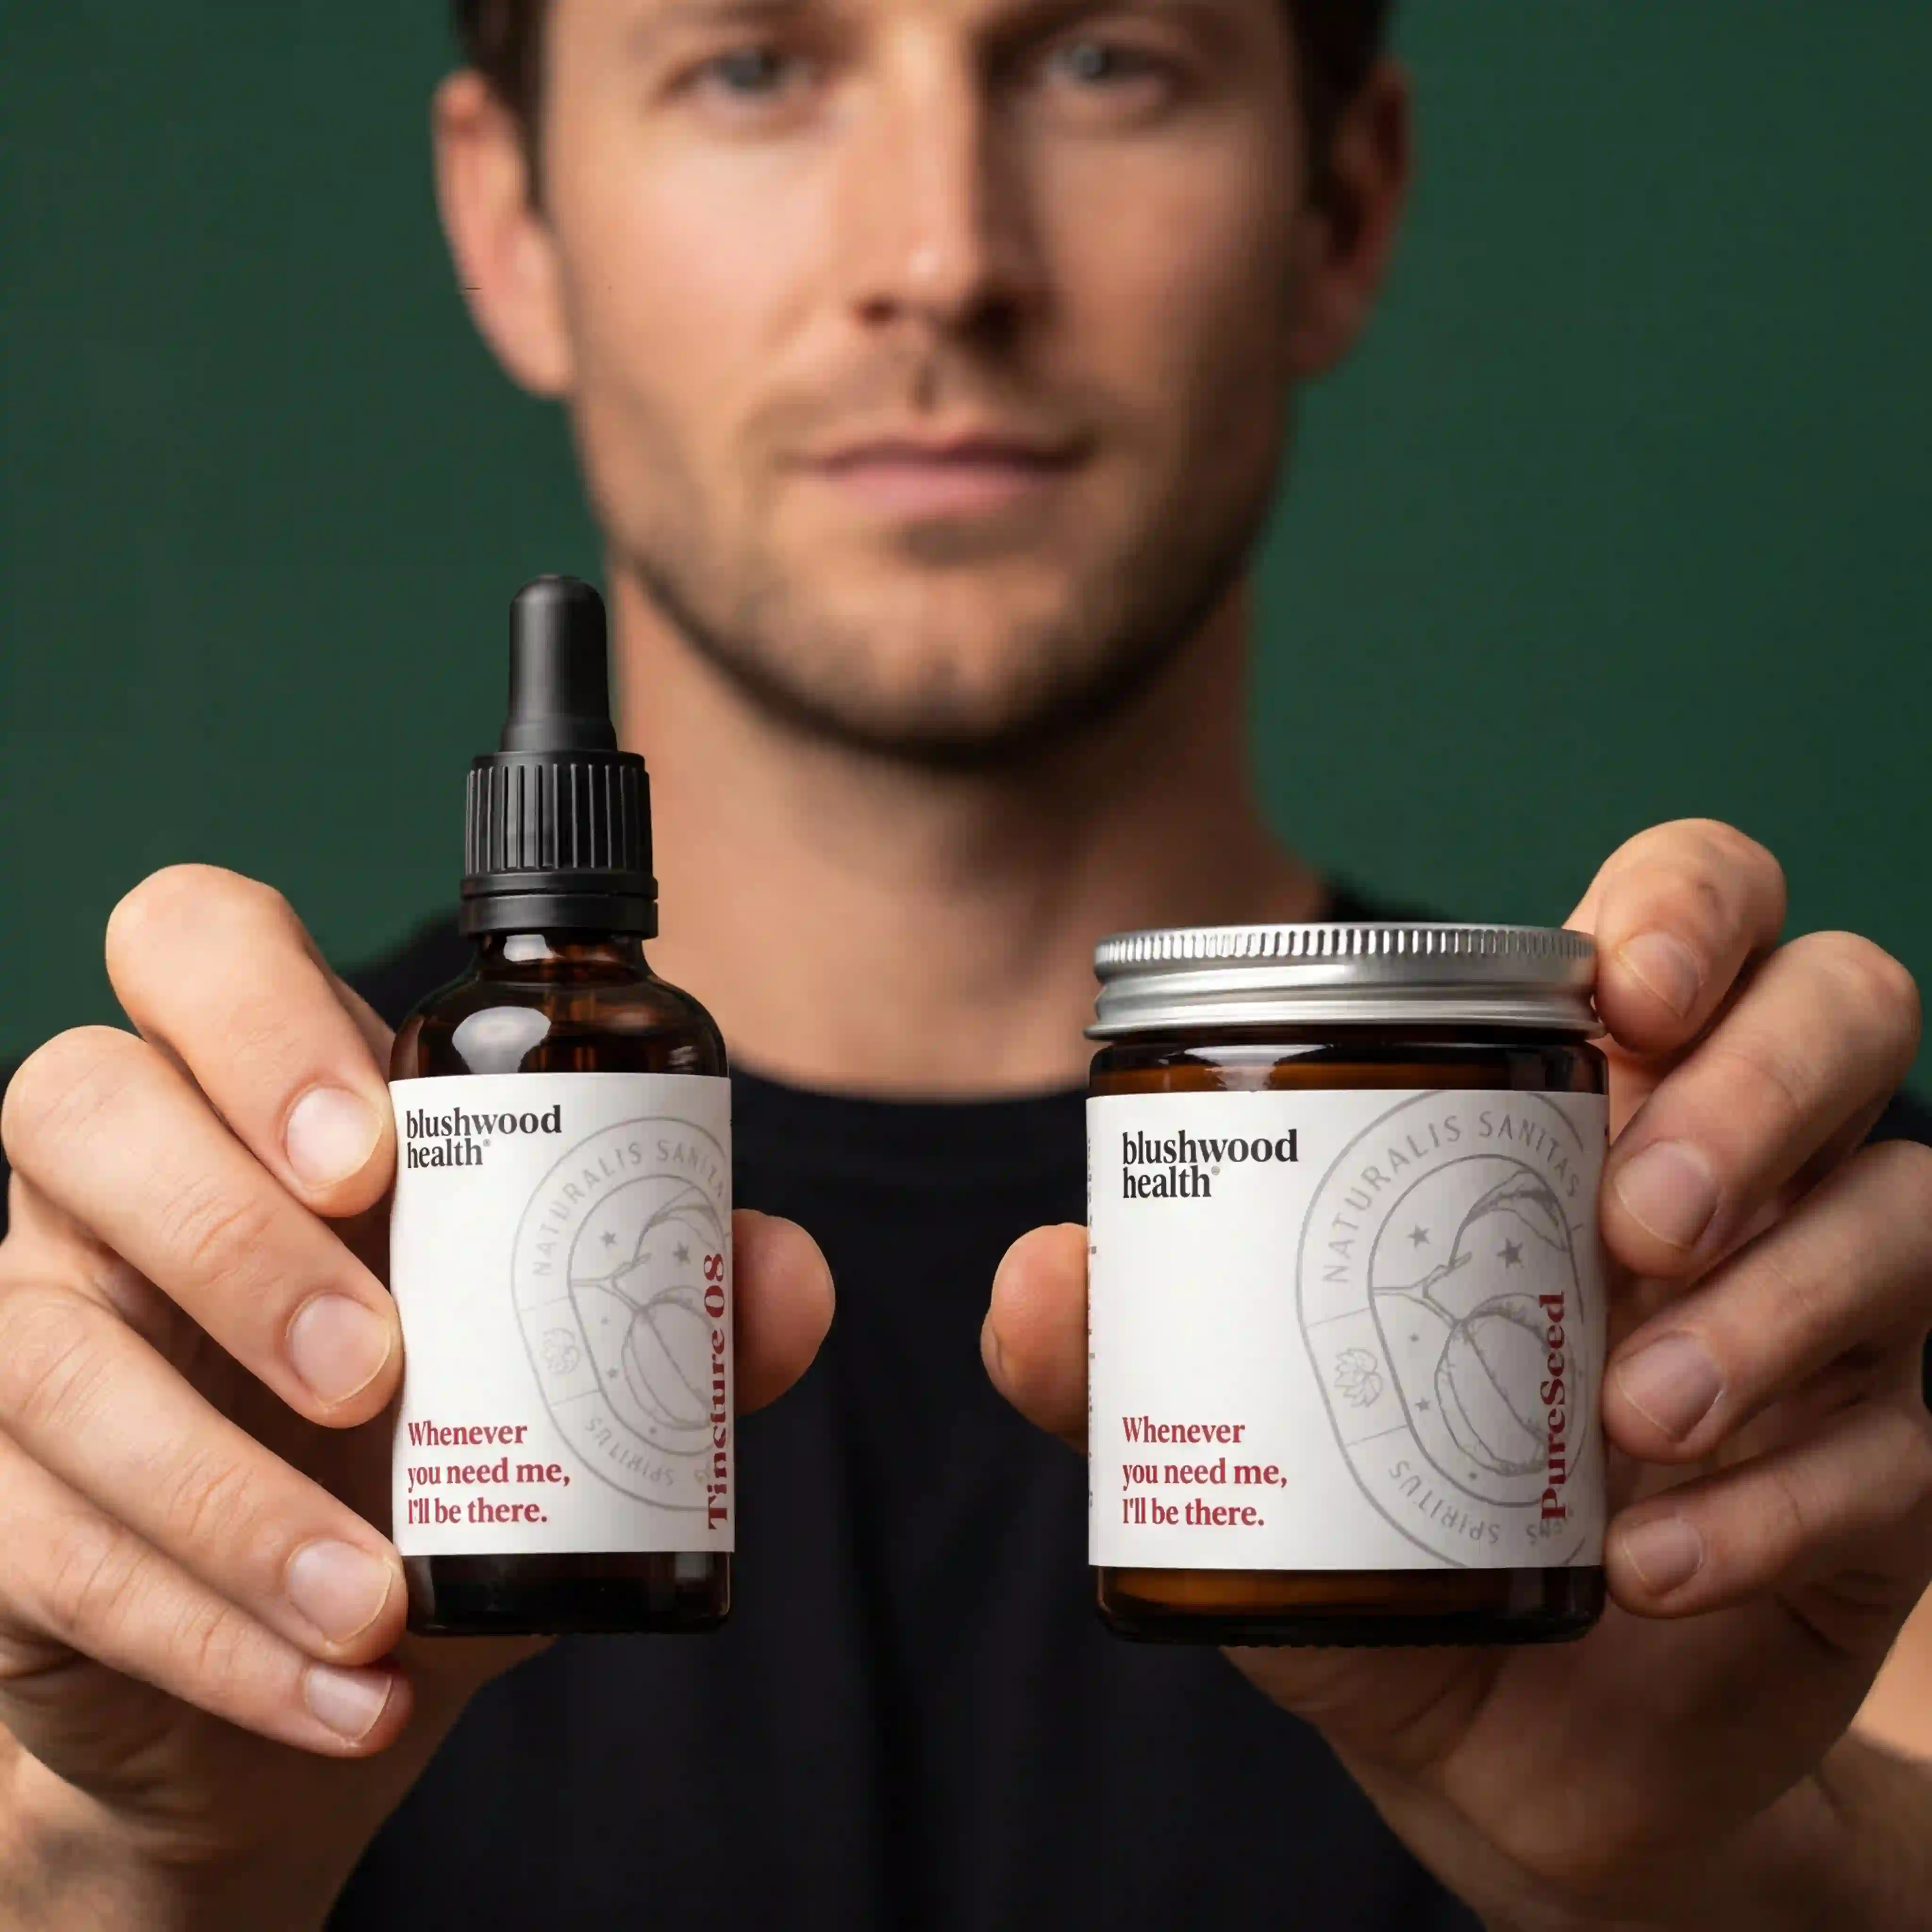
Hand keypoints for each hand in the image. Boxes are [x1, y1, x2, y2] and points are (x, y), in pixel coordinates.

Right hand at [0, 866, 833, 1929]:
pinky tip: (338, 1686)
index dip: (256, 1012)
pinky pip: (34, 1540)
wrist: (328, 1651)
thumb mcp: (565, 1369)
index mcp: (258, 1097)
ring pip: (44, 1350)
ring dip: (221, 1490)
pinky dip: (203, 1626)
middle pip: (77, 1103)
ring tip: (374, 1599)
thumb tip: (786, 1276)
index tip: (377, 1150)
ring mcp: (39, 1328)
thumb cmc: (449, 1452)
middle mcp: (119, 1183)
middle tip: (380, 1369)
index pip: (194, 942)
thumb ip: (678, 1308)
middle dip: (233, 1237)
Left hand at [985, 821, 1931, 1930]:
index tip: (1629, 997)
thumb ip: (1130, 1355)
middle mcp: (1730, 1169)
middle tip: (1632, 1222)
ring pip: (1903, 1212)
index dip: (1691, 909)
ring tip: (1628, 1422)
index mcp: (1572, 1102)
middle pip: (1844, 1009)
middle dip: (1756, 1094)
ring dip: (1774, 1311)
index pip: (1693, 909)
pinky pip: (1899, 1440)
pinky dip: (1784, 1498)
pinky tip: (1653, 1566)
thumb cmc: (1364, 1523)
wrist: (1489, 1734)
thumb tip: (1037, 1278)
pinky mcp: (1881, 1463)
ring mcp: (1826, 1309)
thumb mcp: (1238, 1433)